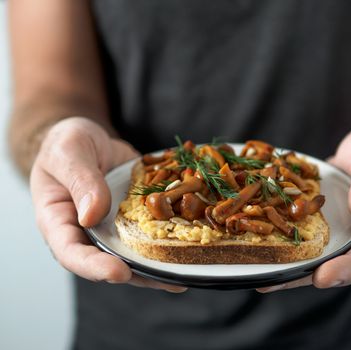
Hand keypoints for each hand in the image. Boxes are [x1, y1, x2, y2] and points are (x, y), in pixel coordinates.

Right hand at [31, 117, 186, 291]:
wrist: (90, 139)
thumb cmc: (67, 144)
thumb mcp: (69, 152)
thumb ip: (80, 180)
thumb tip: (93, 215)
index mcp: (60, 221)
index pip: (72, 253)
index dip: (94, 267)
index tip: (119, 272)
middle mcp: (89, 232)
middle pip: (110, 262)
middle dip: (140, 274)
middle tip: (168, 282)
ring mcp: (116, 227)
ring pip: (136, 253)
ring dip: (161, 265)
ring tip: (185, 275)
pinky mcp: (137, 218)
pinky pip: (153, 230)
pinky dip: (171, 237)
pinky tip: (194, 242)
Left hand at [258, 121, 350, 291]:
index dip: (350, 267)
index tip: (324, 276)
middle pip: (342, 264)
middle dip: (309, 275)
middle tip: (278, 280)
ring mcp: (343, 231)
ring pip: (320, 255)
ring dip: (292, 267)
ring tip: (264, 276)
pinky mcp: (324, 223)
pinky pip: (306, 235)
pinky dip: (286, 242)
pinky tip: (262, 246)